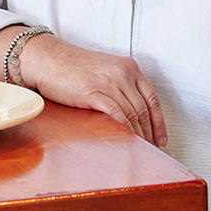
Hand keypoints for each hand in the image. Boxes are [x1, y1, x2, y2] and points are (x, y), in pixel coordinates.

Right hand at [18, 34, 167, 146]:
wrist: (50, 60)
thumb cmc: (74, 68)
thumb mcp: (105, 71)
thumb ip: (121, 87)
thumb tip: (133, 114)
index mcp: (129, 67)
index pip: (152, 98)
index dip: (159, 121)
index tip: (161, 138)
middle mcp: (123, 73)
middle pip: (144, 108)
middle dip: (150, 132)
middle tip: (152, 149)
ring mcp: (109, 82)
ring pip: (132, 113)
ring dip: (139, 135)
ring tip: (140, 150)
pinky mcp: (93, 92)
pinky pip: (116, 114)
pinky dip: (125, 129)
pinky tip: (127, 141)